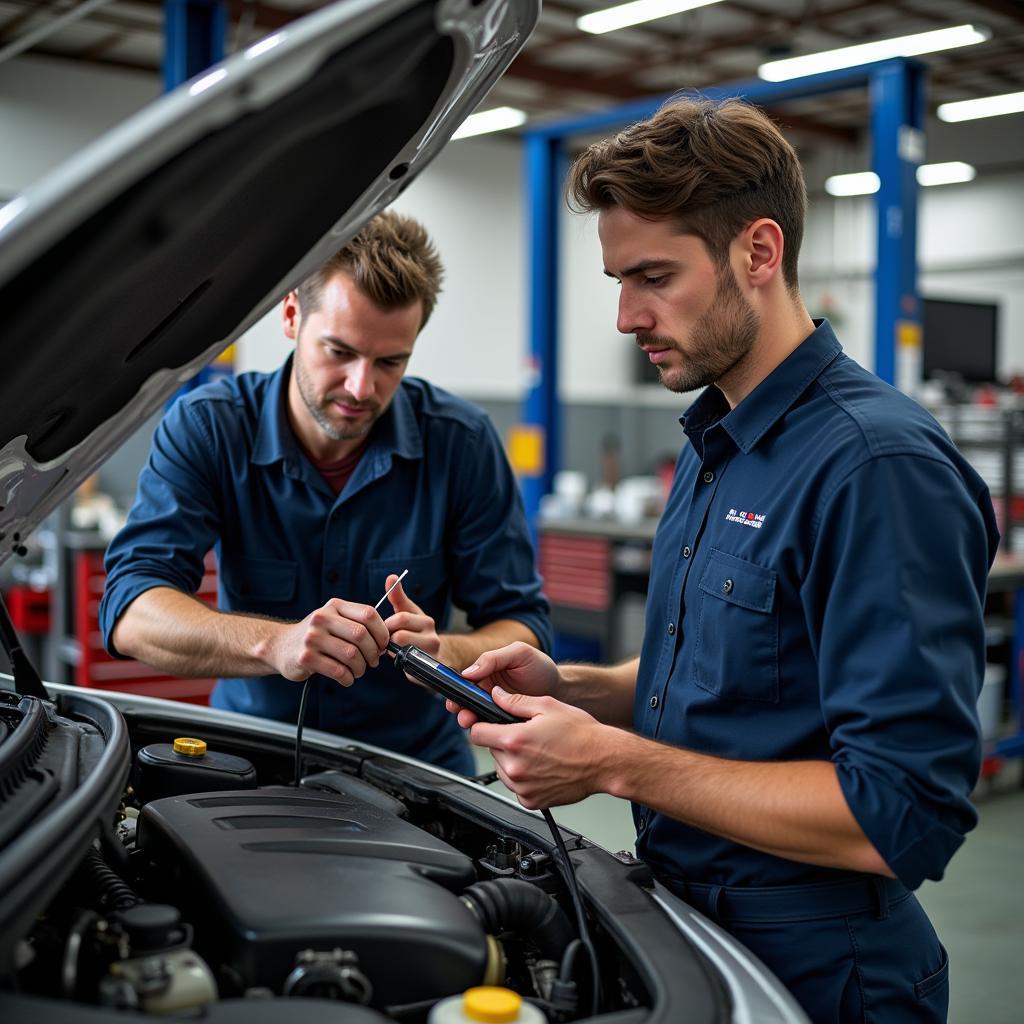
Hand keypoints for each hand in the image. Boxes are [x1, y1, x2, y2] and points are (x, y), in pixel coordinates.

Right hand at [269, 598, 388, 686]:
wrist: (281, 646)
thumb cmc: (317, 635)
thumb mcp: (334, 619)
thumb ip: (358, 624)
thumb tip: (385, 641)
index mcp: (335, 606)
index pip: (368, 614)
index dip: (382, 631)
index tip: (383, 644)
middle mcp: (322, 618)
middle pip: (361, 634)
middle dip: (373, 652)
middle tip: (373, 661)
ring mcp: (312, 637)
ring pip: (351, 654)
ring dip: (361, 668)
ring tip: (358, 671)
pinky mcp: (306, 657)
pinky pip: (338, 671)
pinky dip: (348, 678)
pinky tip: (346, 678)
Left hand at [382, 574, 440, 656]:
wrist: (434, 657)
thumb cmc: (415, 632)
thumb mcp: (407, 613)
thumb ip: (398, 596)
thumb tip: (391, 576)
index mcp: (425, 620)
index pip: (400, 618)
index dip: (388, 624)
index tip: (385, 628)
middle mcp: (432, 635)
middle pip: (400, 635)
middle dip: (389, 638)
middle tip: (386, 641)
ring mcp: (431, 653)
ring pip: (402, 650)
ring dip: (393, 650)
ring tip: (394, 649)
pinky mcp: (427, 668)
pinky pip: (405, 664)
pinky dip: (398, 661)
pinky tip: (400, 659)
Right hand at [449, 642, 559, 727]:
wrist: (560, 689)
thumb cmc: (540, 667)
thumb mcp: (519, 653)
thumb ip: (494, 658)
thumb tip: (469, 672)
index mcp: (486, 670)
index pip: (465, 679)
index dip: (457, 688)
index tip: (454, 697)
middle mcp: (486, 689)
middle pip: (466, 699)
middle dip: (461, 707)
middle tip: (462, 713)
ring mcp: (494, 706)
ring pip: (475, 714)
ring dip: (470, 719)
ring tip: (470, 722)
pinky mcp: (502, 720)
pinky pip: (490, 725)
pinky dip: (486, 728)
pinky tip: (488, 730)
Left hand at [471, 688, 609, 808]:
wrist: (604, 761)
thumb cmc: (581, 734)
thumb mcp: (547, 706)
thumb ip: (515, 701)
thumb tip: (496, 696)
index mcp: (515, 740)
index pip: (476, 734)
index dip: (483, 726)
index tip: (491, 725)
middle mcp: (515, 767)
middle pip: (490, 751)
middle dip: (503, 742)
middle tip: (527, 737)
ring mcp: (522, 787)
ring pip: (502, 770)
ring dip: (512, 760)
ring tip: (538, 752)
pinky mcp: (530, 801)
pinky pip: (516, 787)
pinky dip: (524, 778)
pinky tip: (542, 767)